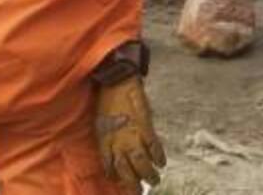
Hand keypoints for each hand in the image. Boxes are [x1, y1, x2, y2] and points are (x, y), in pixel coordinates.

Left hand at [95, 75, 165, 191]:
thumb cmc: (107, 98)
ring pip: (141, 163)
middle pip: (126, 171)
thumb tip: (113, 151)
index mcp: (104, 139)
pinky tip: (162, 163)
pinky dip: (158, 156)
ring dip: (149, 174)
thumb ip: (107, 137)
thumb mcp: (101, 120)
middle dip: (133, 185)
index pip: (109, 166)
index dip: (115, 177)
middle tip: (139, 192)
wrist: (117, 79)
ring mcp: (131, 134)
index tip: (120, 183)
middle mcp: (117, 141)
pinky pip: (153, 147)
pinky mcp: (145, 125)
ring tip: (154, 180)